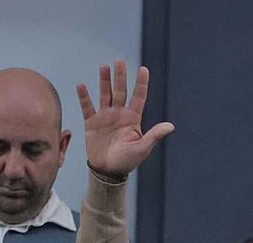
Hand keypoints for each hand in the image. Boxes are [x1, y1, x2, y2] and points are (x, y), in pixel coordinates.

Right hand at [76, 61, 174, 177]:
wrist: (108, 171)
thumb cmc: (127, 161)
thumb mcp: (142, 148)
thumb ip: (154, 135)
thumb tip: (171, 126)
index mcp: (133, 119)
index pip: (138, 97)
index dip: (141, 83)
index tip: (143, 69)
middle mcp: (119, 114)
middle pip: (120, 90)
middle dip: (120, 76)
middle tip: (119, 61)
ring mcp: (105, 117)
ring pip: (105, 94)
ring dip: (104, 81)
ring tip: (104, 66)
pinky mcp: (91, 122)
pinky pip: (87, 106)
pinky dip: (84, 96)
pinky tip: (81, 85)